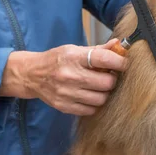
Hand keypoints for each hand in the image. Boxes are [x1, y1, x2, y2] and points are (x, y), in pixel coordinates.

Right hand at [0, 39, 125, 115]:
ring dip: (104, 93)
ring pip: (101, 99)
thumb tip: (119, 44)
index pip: (104, 59)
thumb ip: (98, 49)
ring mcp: (66, 93)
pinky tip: (89, 95)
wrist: (31, 75)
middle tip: (108, 76)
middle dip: (112, 80)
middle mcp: (70, 75)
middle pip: (106, 83)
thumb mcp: (74, 49)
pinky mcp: (64, 106)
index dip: (120, 62)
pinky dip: (94, 104)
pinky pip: (90, 110)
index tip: (124, 64)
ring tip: (99, 87)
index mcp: (74, 57)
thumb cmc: (57, 60)